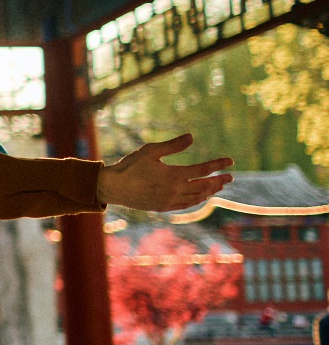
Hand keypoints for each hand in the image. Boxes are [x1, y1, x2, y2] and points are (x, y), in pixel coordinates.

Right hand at [95, 134, 233, 211]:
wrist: (113, 188)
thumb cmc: (130, 166)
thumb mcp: (150, 150)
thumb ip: (173, 145)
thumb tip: (192, 137)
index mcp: (173, 174)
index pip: (203, 169)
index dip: (218, 165)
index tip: (230, 161)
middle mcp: (175, 190)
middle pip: (204, 185)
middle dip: (218, 181)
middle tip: (230, 177)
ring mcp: (170, 200)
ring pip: (197, 197)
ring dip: (210, 192)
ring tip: (218, 187)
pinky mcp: (163, 207)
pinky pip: (186, 205)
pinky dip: (197, 200)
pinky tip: (200, 197)